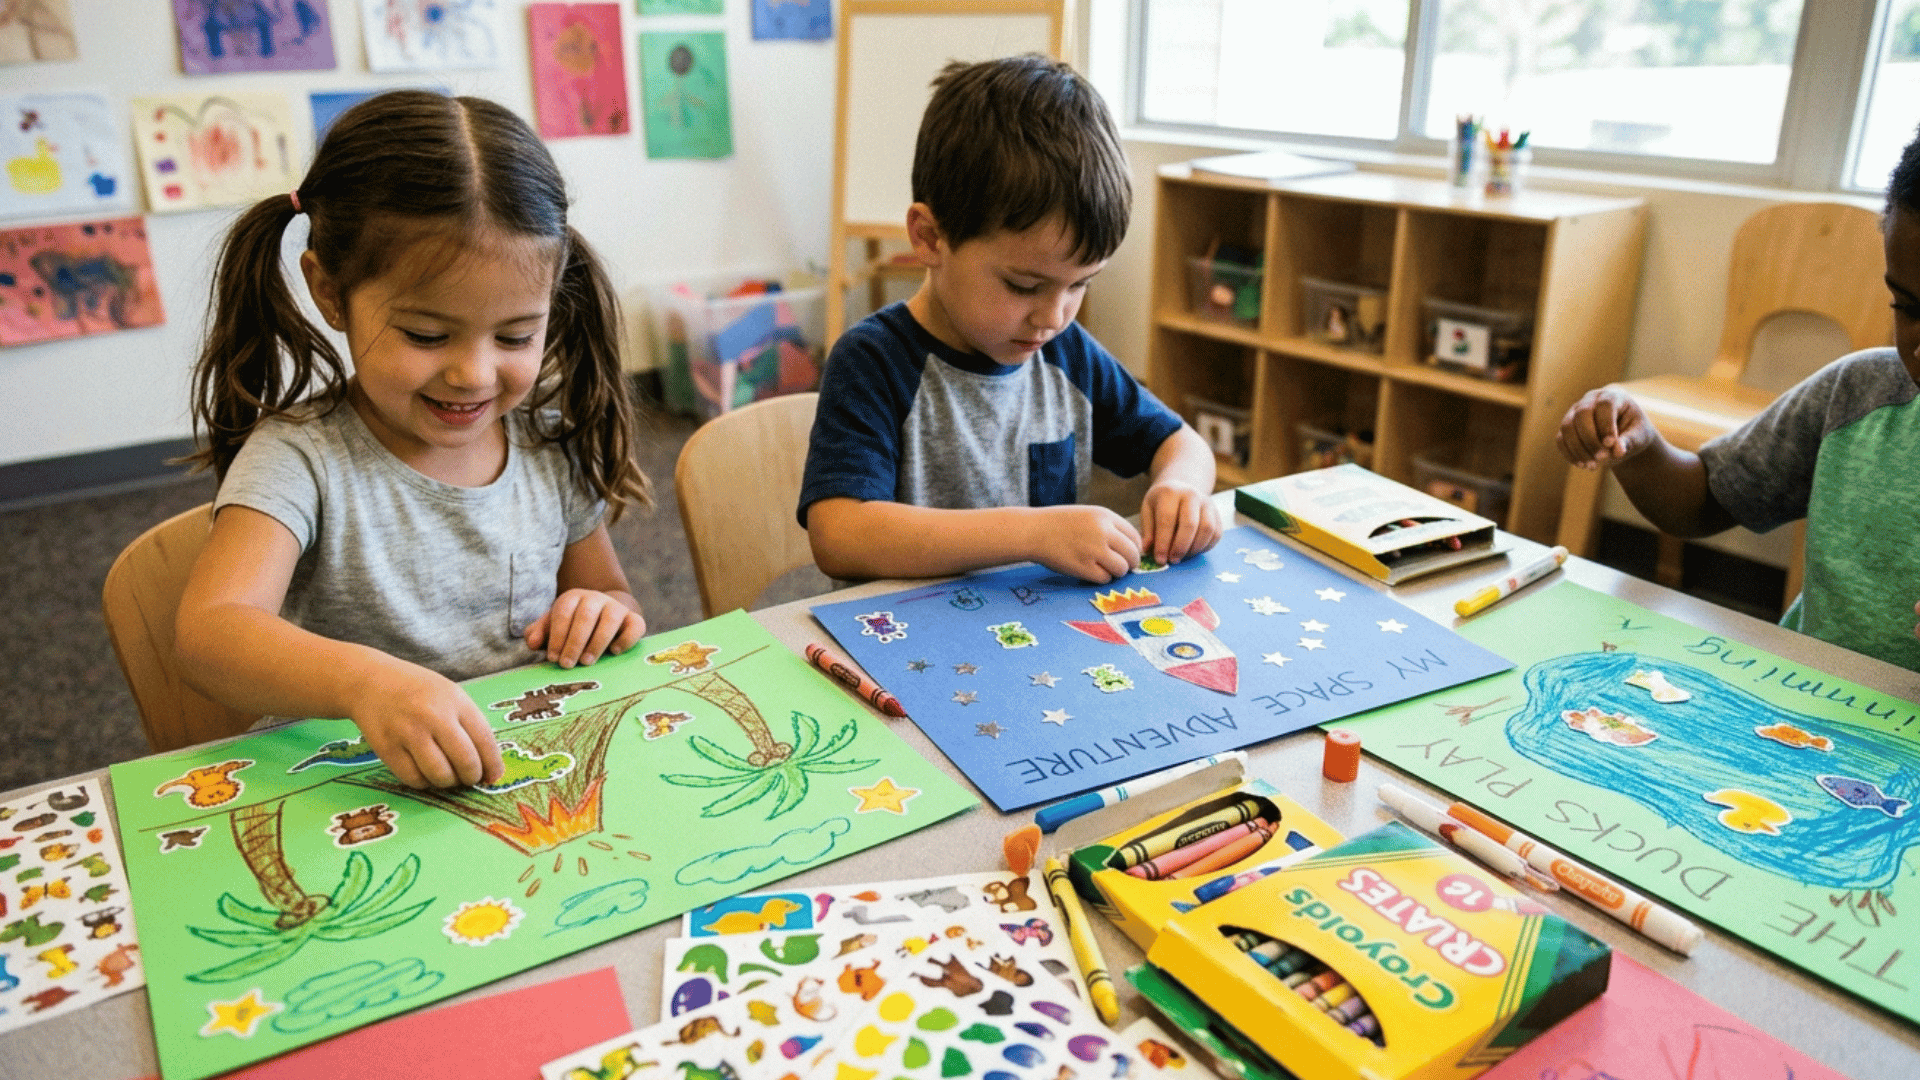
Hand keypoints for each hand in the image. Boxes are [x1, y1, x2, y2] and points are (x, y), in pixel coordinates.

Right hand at [349, 660, 503, 789]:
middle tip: (469, 779)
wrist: (370, 681)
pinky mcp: (387, 748)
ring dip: (448, 782)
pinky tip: (425, 773)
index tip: (494, 776)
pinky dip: (424, 782)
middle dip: (472, 777)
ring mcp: (408, 733)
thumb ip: (470, 725)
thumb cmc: (418, 691)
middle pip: (465, 761)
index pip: (484, 740)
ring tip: (447, 775)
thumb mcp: (450, 695)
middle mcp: (433, 716)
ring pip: (440, 775)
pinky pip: (413, 779)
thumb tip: (489, 765)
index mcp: (455, 700)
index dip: (492, 765)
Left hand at [525, 589, 645, 667]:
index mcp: (573, 597)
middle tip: (567, 664)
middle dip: (575, 642)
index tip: (553, 658)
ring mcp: (617, 607)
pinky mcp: (634, 619)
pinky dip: (626, 639)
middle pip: (586, 615)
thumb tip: (532, 642)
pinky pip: (635, 625)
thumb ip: (540, 633)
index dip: (557, 636)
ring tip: (586, 662)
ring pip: (611, 619)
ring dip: (597, 642)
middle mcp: (595, 598)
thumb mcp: (554, 627)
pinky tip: (614, 652)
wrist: (604, 617)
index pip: (563, 612)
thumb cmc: (573, 627)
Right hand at [1026, 505, 1141, 582]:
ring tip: (1102, 568)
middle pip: (1132, 554)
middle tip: (1120, 567)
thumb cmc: (1060, 524)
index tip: (1127, 555)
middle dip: (1129, 563)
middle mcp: (1103, 531)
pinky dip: (1100, 578)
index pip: (1134, 537)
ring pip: (1121, 568)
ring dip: (1115, 572)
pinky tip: (1089, 571)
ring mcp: (1094, 550)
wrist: (1034, 531)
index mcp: (1105, 516)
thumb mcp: (1088, 515)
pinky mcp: (1084, 567)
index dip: (1134, 549)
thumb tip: (1132, 548)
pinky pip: (1105, 578)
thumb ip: (1109, 528)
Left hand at [1140, 480, 1222, 565]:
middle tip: (1173, 560)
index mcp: (1170, 493)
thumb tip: (1147, 549)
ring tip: (1183, 556)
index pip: (1167, 520)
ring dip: (1194, 548)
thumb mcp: (1148, 510)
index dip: (1163, 543)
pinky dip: (1206, 547)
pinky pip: (1216, 534)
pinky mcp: (1217, 514)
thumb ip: (1148, 530)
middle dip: (1180, 547)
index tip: (1160, 559)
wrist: (1181, 489)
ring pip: (1207, 529)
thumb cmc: (1162, 503)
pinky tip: (1193, 551)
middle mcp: (1191, 495)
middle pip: (1190, 525)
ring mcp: (1207, 503)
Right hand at [1558, 386, 1657, 468]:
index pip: (1605, 405)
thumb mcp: (1639, 436)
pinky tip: (1581, 465)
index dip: (1605, 424)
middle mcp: (1591, 400)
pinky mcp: (1567, 426)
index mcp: (1613, 396)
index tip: (1610, 444)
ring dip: (1578, 449)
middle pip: (1582, 414)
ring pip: (1568, 427)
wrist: (1624, 434)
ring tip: (1592, 466)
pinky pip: (1561, 439)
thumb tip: (1617, 451)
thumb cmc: (1634, 432)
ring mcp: (1575, 411)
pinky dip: (1569, 453)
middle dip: (1590, 438)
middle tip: (1601, 458)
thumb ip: (1629, 441)